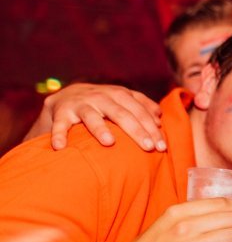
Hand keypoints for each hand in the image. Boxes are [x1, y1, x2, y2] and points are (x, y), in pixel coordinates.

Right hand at [35, 83, 164, 151]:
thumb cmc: (103, 103)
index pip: (140, 111)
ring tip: (110, 142)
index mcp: (119, 94)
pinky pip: (59, 124)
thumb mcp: (123, 100)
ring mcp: (80, 104)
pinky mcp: (61, 112)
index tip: (162, 146)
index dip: (152, 128)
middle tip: (148, 147)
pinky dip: (59, 134)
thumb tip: (159, 119)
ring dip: (100, 128)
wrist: (65, 95)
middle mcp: (101, 96)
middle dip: (136, 130)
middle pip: (121, 113)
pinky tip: (60, 146)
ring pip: (91, 116)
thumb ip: (142, 106)